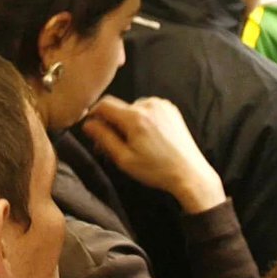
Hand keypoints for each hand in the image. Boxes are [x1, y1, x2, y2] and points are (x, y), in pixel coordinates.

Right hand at [81, 96, 226, 214]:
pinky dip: (141, 120)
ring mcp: (161, 105)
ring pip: (132, 108)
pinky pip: (147, 109)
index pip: (104, 104)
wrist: (189, 173)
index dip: (93, 114)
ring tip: (131, 144)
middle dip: (111, 124)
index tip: (90, 128)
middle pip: (119, 108)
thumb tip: (87, 124)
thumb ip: (103, 138)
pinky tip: (146, 138)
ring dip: (126, 122)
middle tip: (110, 147)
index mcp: (135, 117)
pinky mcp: (170, 108)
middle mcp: (148, 105)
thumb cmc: (156, 170)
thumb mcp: (124, 159)